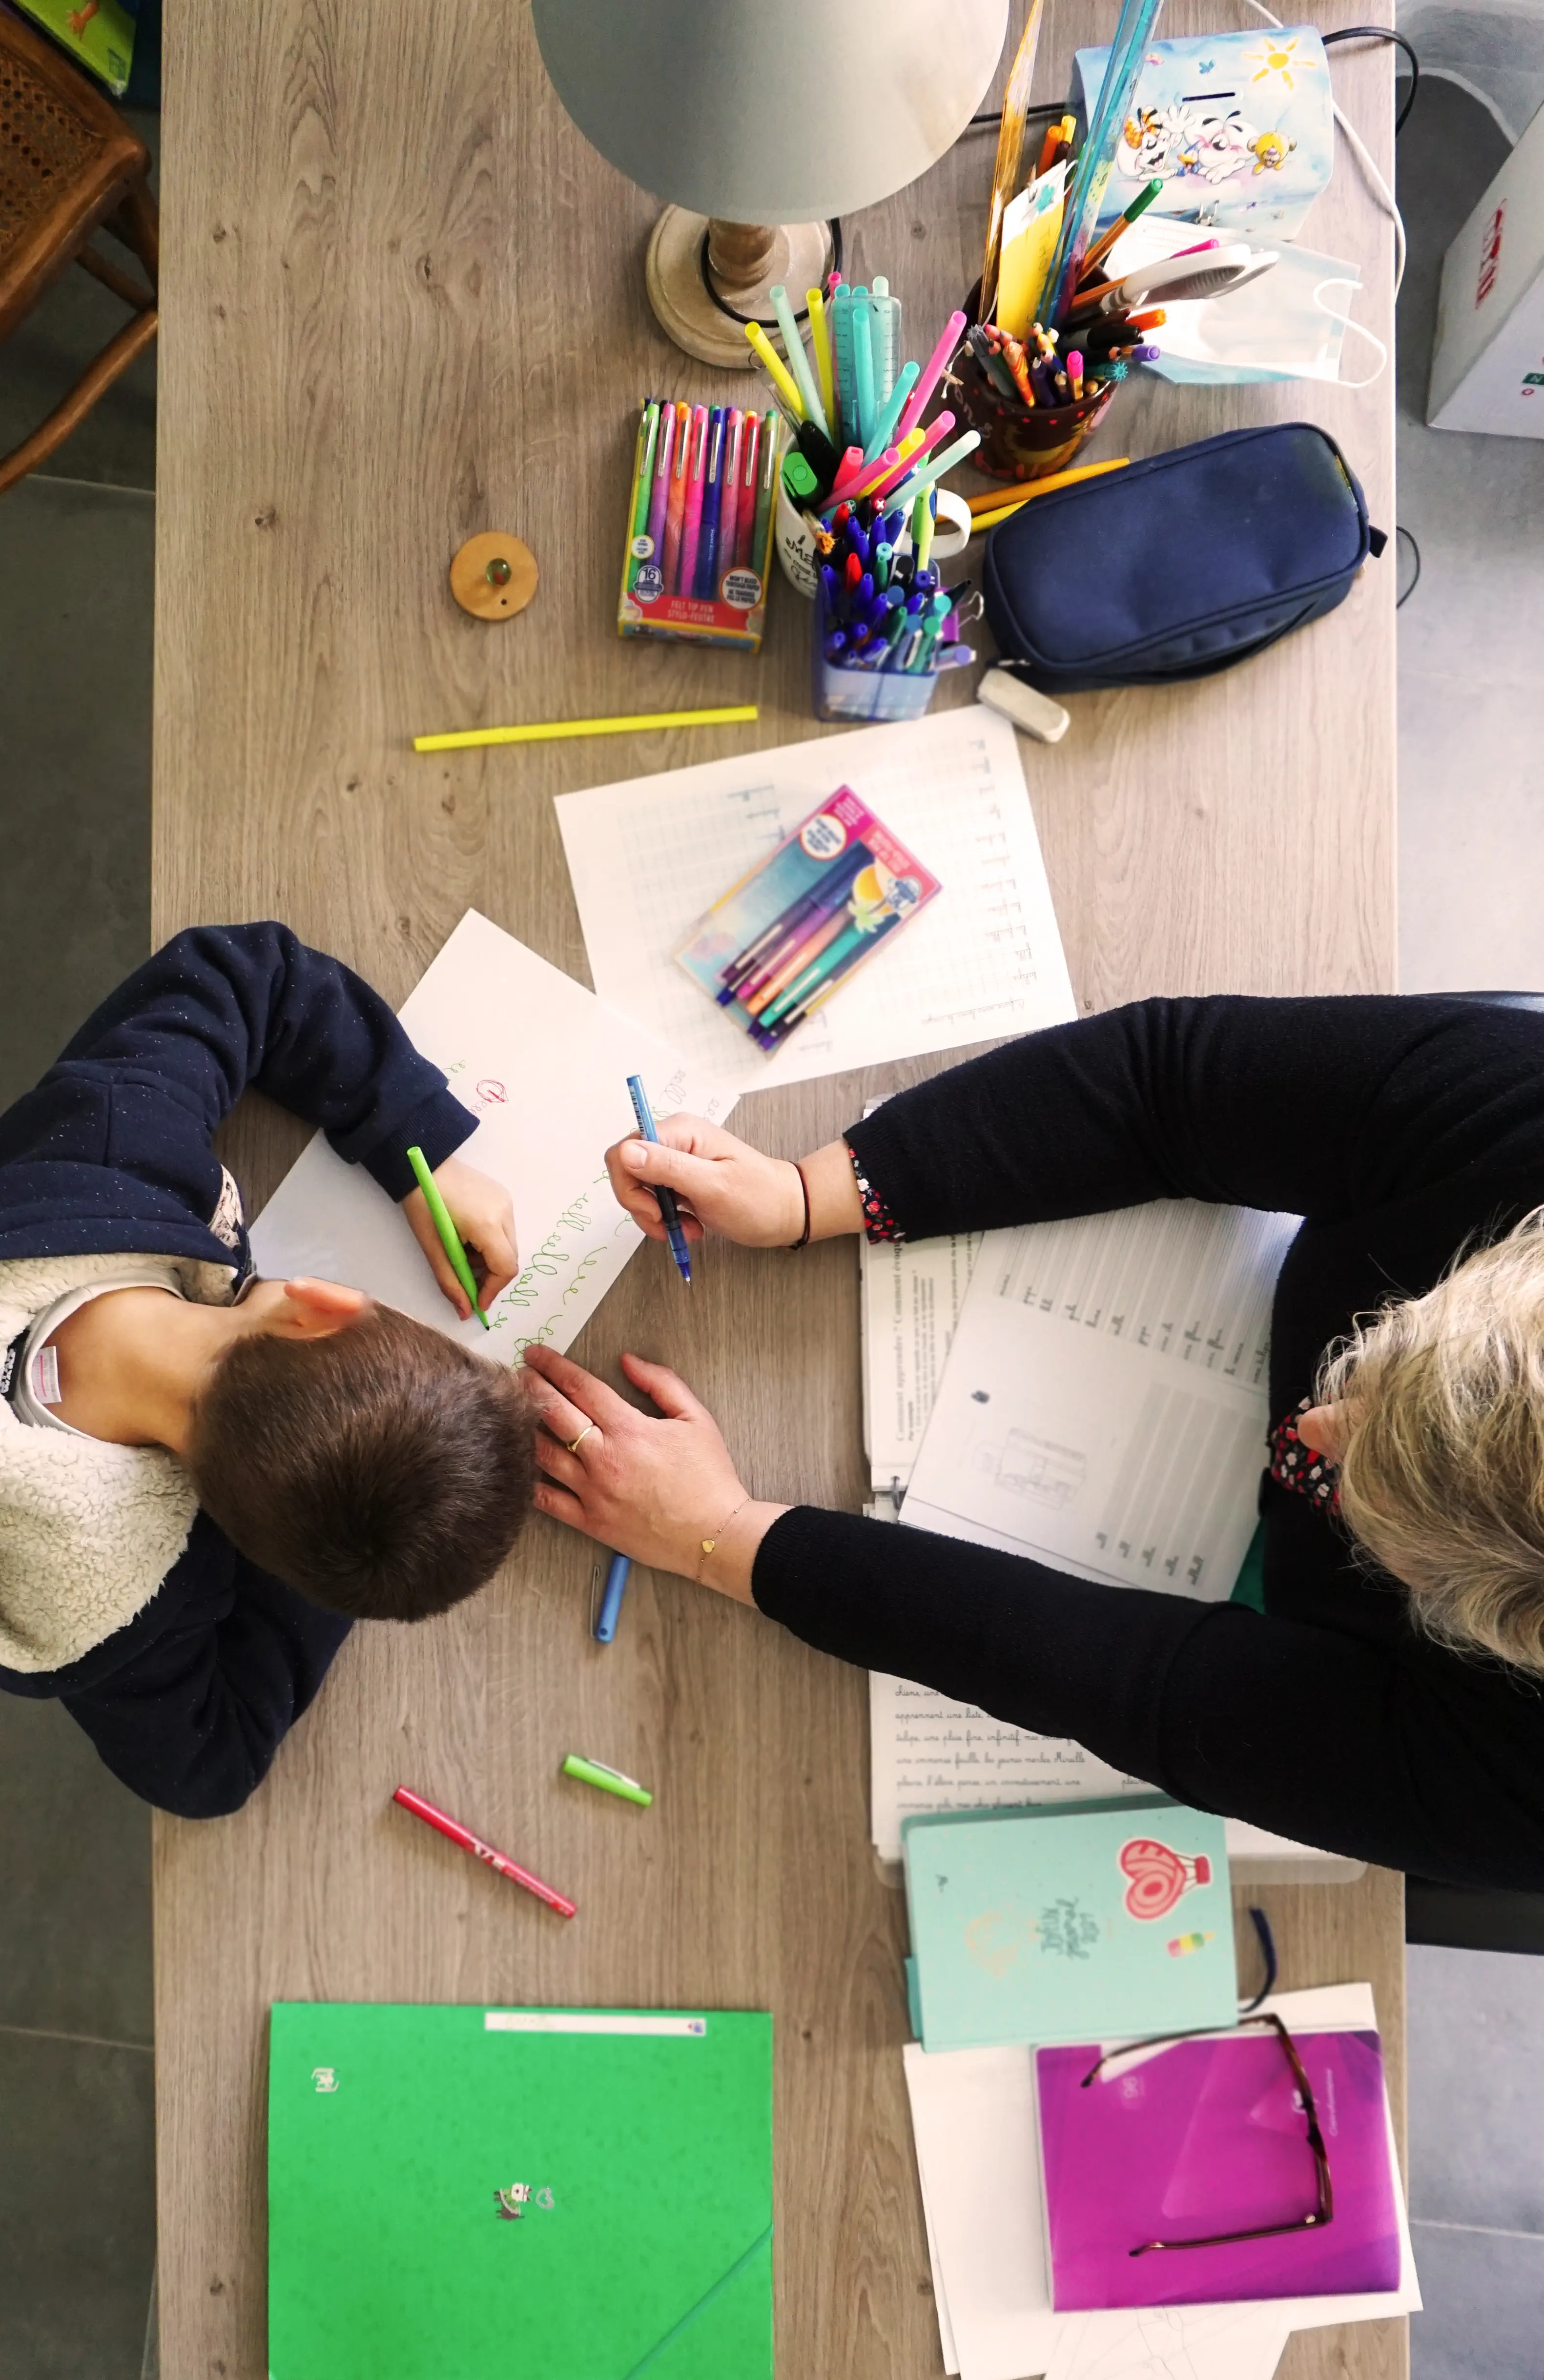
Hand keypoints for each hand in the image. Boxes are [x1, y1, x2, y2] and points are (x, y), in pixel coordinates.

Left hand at [403, 1154, 519, 1319]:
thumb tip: (464, 1311)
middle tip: (465, 1279)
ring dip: (488, 1258)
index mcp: (487, 1224)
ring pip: (507, 1245)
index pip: (505, 1268)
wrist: (425, 1163)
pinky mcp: (504, 1196)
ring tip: (461, 1250)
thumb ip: (451, 1282)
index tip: (476, 1302)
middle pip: (509, 1258)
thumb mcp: (433, 1247)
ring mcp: (507, 1202)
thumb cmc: (423, 1204)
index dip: (492, 1290)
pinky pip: (504, 1229)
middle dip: (489, 1275)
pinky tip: (467, 1235)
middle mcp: (505, 1212)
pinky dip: (489, 1241)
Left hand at [521, 1344, 784, 1598]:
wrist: (714, 1535)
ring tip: (515, 1413)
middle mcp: (604, 1459)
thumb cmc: (709, 1477)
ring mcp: (593, 1493)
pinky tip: (521, 1465)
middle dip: (531, 1388)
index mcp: (630, 1430)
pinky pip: (548, 1501)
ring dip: (526, 1429)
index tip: (536, 1354)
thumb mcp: (696, 1418)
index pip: (581, 1388)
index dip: (554, 1366)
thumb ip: (662, 1383)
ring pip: (544, 1455)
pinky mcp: (590, 1522)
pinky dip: (530, 1481)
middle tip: (518, 1374)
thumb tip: (628, 1361)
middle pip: (554, 1414)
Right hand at [603, 1112, 804, 1248]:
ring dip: (656, 1217)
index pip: (624, 1151)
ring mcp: (676, 1159)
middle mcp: (673, 1140)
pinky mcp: (679, 1178)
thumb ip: (668, 1168)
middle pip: (626, 1171)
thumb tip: (626, 1152)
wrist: (786, 1211)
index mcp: (680, 1131)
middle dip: (642, 1205)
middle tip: (668, 1225)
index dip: (629, 1186)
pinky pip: (654, 1198)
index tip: (655, 1211)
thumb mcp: (713, 1186)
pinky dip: (665, 1218)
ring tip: (688, 1229)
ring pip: (638, 1189)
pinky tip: (689, 1226)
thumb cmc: (759, 1198)